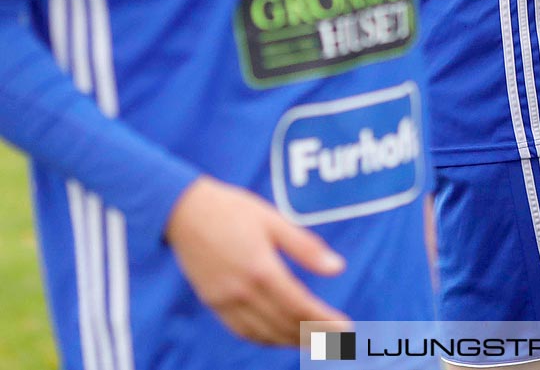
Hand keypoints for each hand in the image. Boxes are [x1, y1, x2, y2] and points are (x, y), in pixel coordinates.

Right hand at [165, 176, 347, 346]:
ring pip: (262, 333)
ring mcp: (224, 300)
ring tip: (315, 341)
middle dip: (314, 335)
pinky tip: (279, 335)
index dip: (324, 321)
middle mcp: (242, 291)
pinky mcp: (212, 302)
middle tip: (338, 339)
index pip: (299, 306)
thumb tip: (338, 268)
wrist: (183, 211)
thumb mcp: (274, 220)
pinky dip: (264, 338)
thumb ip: (306, 247)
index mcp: (261, 269)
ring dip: (291, 341)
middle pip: (284, 324)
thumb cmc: (233, 210)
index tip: (345, 327)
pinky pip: (241, 330)